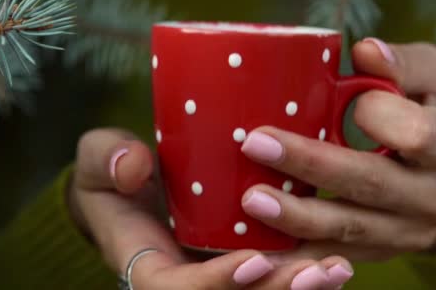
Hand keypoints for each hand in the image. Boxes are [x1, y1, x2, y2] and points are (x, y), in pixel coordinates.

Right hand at [67, 128, 353, 288]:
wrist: (127, 193)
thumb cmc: (112, 177)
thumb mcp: (98, 160)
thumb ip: (108, 159)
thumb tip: (135, 167)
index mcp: (147, 265)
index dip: (215, 283)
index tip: (254, 259)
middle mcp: (183, 280)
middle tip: (317, 272)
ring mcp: (209, 276)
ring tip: (337, 270)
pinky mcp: (232, 266)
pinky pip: (266, 280)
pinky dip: (299, 278)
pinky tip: (336, 263)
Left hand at [239, 40, 435, 261]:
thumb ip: (405, 64)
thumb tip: (364, 51)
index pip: (417, 134)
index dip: (378, 116)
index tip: (348, 101)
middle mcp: (435, 198)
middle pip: (368, 183)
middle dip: (309, 165)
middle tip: (256, 145)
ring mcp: (408, 232)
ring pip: (349, 228)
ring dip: (296, 216)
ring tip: (252, 199)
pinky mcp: (382, 252)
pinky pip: (336, 255)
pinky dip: (298, 254)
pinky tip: (262, 250)